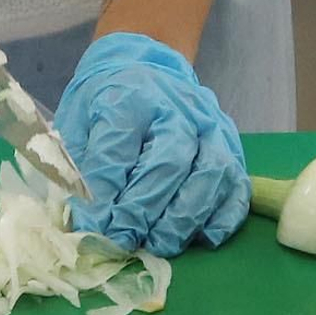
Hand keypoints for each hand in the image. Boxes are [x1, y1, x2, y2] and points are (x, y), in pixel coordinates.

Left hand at [55, 32, 248, 256]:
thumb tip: (84, 224)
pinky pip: (237, 185)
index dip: (105, 193)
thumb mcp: (79, 121)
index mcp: (131, 96)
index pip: (118, 146)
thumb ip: (78, 168)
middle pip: (169, 160)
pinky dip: (224, 216)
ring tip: (160, 244)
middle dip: (145, 208)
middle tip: (126, 240)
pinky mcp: (232, 146)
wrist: (147, 71)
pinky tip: (202, 238)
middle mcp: (177, 107)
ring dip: (184, 217)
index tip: (94, 228)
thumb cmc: (107, 103)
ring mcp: (211, 125)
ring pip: (210, 172)